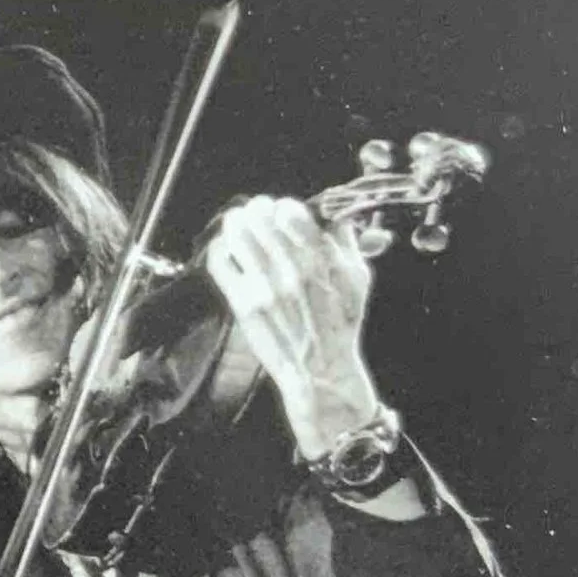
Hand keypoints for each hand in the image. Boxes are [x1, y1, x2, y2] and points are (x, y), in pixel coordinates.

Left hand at [204, 195, 384, 458]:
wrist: (320, 369)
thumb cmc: (340, 324)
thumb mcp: (357, 278)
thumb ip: (347, 242)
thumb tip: (334, 214)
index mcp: (323, 259)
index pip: (290, 211)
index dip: (282, 207)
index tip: (280, 212)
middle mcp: (293, 270)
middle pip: (259, 218)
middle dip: (255, 211)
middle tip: (255, 214)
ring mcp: (266, 287)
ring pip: (237, 235)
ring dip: (235, 224)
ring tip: (237, 225)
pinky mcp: (244, 304)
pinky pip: (220, 263)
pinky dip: (220, 250)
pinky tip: (226, 250)